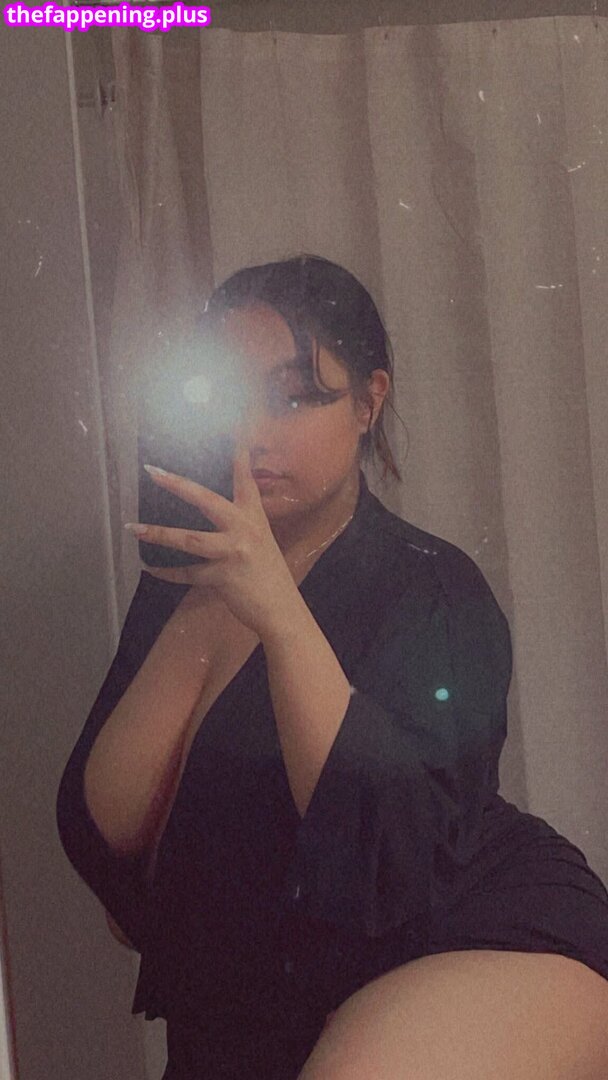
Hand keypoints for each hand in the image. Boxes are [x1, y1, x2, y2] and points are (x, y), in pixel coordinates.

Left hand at [125, 439, 299, 636]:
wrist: (281, 609)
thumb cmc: (268, 575)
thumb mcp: (261, 542)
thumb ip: (240, 525)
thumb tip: (214, 513)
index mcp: (254, 518)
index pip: (244, 481)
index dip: (238, 458)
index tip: (230, 435)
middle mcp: (244, 529)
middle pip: (206, 500)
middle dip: (177, 485)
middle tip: (152, 472)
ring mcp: (234, 552)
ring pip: (189, 540)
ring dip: (158, 534)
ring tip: (132, 529)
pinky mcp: (224, 577)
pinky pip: (188, 573)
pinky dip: (168, 572)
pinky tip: (151, 568)